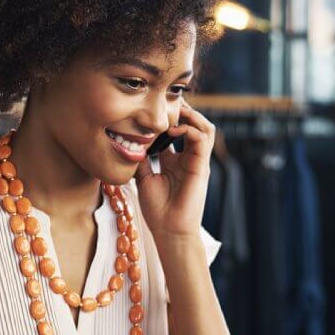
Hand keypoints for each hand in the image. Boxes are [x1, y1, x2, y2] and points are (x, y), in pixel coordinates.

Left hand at [134, 100, 214, 239]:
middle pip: (193, 123)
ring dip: (190, 115)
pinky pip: (203, 138)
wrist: (170, 232)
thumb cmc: (158, 210)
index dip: (168, 117)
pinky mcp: (202, 166)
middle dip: (181, 109)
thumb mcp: (144, 178)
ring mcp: (197, 162)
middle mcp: (189, 158)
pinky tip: (174, 130)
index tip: (151, 108)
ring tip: (173, 111)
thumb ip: (141, 159)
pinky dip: (190, 128)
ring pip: (204, 126)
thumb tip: (129, 141)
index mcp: (176, 160)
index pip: (177, 130)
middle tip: (164, 102)